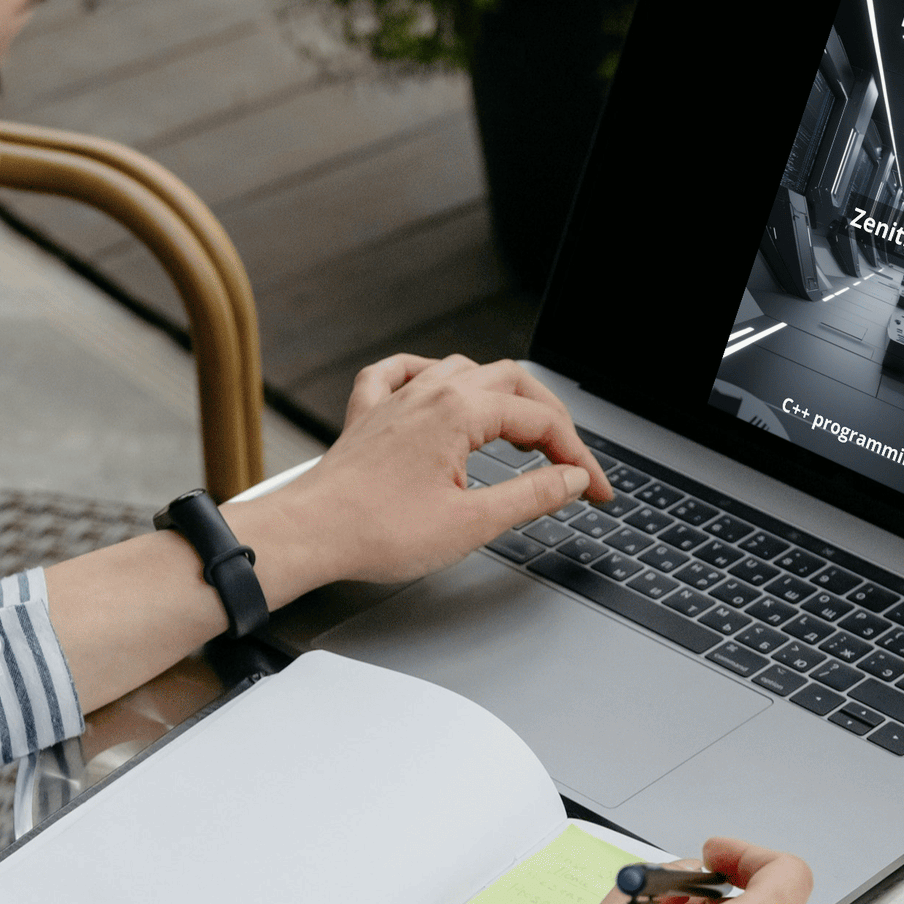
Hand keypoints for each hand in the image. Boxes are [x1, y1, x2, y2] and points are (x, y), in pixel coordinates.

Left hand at [246, 352, 612, 595]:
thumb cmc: (376, 532)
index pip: (540, 422)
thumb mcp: (472, 523)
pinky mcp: (368, 415)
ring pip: (461, 370)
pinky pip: (399, 372)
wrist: (309, 534)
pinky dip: (425, 374)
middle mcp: (429, 393)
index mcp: (460, 412)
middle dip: (549, 418)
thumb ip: (531, 496)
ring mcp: (396, 399)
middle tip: (568, 458)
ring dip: (498, 393)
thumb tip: (570, 479)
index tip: (595, 489)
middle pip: (511, 381)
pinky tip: (433, 385)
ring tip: (518, 427)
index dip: (578, 456)